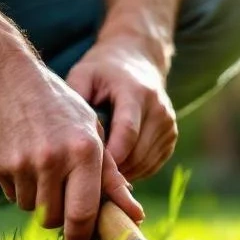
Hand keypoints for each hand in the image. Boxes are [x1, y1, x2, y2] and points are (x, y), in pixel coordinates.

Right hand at [0, 55, 143, 239]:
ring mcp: (21, 165)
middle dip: (61, 220)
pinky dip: (20, 186)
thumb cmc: (55, 103)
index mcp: (84, 150)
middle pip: (57, 219)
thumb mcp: (90, 130)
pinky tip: (21, 156)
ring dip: (40, 200)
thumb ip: (111, 175)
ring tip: (40, 165)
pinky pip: (13, 194)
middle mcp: (53, 160)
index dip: (84, 238)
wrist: (0, 74)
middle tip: (62, 204)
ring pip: (34, 210)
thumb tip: (133, 214)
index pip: (85, 214)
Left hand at [66, 38, 177, 180]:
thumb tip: (68, 138)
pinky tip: (112, 168)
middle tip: (84, 179)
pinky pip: (151, 165)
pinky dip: (131, 171)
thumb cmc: (102, 71)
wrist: (137, 60)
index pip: (127, 133)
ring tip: (95, 175)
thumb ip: (76, 102)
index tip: (85, 169)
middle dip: (111, 170)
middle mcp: (159, 109)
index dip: (108, 157)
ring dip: (121, 174)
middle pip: (136, 153)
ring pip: (144, 163)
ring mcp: (168, 124)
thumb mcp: (83, 76)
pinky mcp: (171, 137)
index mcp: (136, 92)